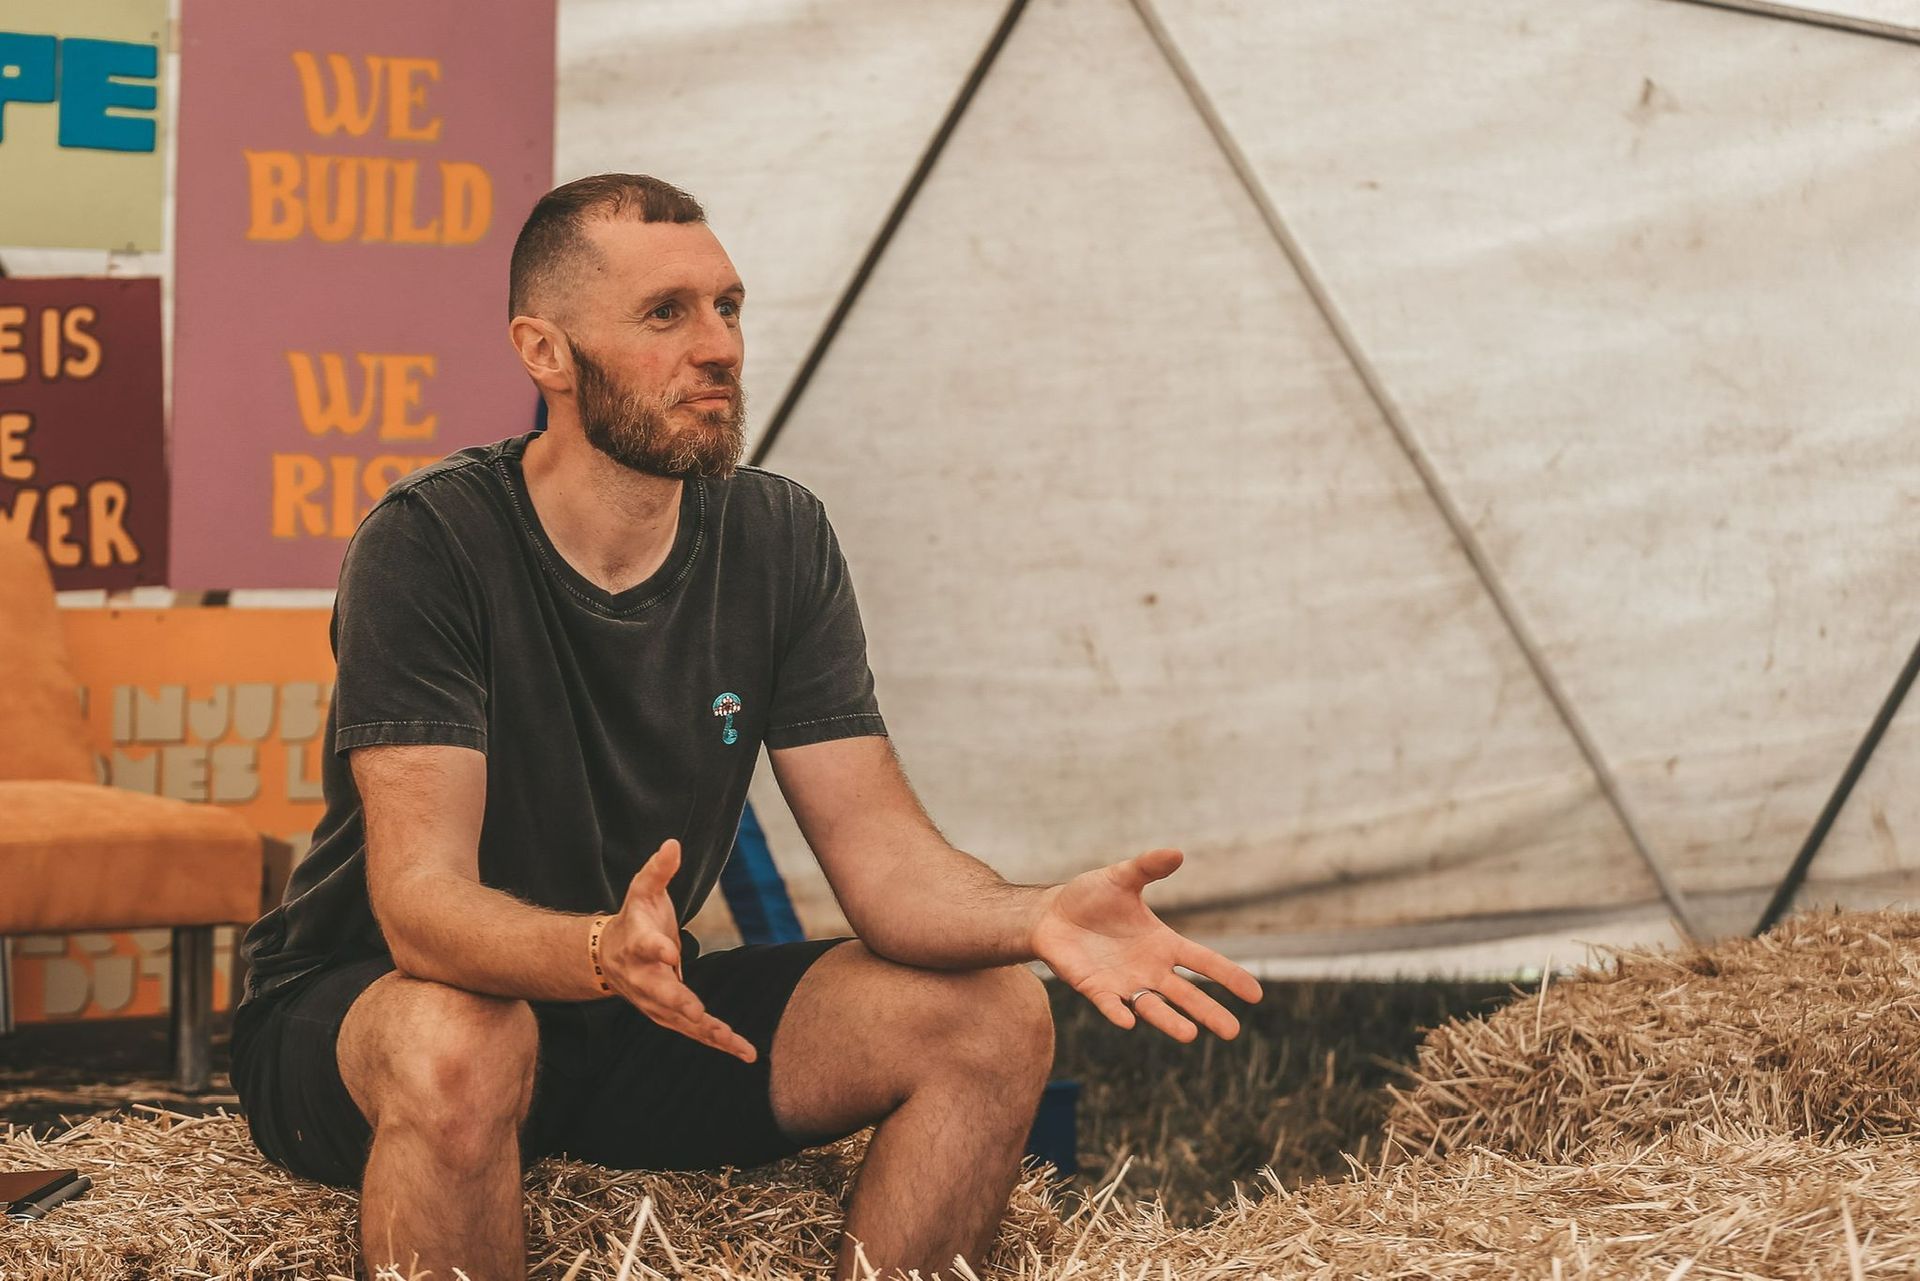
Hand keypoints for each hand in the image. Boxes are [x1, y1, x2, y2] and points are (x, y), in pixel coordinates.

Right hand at [598, 839, 756, 1062]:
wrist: (608, 957)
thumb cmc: (634, 918)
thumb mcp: (641, 889)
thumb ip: (658, 870)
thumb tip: (673, 843)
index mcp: (636, 943)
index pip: (645, 945)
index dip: (657, 948)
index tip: (670, 951)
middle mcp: (643, 977)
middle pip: (660, 992)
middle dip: (679, 1003)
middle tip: (697, 1013)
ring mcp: (654, 1001)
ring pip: (681, 1020)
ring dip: (708, 1032)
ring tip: (738, 1044)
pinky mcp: (669, 1015)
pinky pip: (695, 1031)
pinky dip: (718, 1042)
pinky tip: (746, 1053)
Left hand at [1031, 847, 1262, 1041]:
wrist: (1051, 914)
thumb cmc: (1091, 896)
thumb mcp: (1121, 878)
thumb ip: (1147, 868)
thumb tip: (1177, 852)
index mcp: (1163, 944)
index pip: (1203, 962)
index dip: (1228, 976)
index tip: (1255, 994)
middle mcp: (1149, 969)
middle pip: (1185, 994)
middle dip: (1208, 1012)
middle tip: (1233, 1033)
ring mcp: (1123, 983)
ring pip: (1153, 1007)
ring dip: (1170, 1021)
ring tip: (1190, 1035)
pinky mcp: (1095, 989)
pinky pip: (1110, 1005)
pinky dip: (1119, 1012)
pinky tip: (1129, 1022)